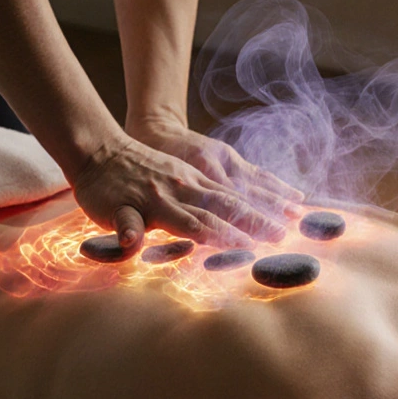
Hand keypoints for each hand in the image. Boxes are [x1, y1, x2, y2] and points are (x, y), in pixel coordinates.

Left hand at [70, 132, 296, 257]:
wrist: (102, 148)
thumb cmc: (103, 187)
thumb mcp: (104, 209)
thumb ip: (123, 226)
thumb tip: (129, 242)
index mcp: (161, 202)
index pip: (197, 224)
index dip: (222, 237)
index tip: (246, 250)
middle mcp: (184, 186)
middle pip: (226, 205)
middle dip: (255, 221)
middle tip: (282, 237)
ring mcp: (196, 175)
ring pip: (238, 190)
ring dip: (267, 203)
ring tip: (295, 215)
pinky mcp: (203, 167)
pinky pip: (240, 177)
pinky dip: (265, 186)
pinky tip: (288, 194)